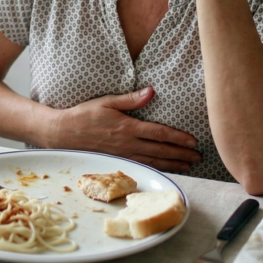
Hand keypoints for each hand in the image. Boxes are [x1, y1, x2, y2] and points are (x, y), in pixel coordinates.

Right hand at [46, 87, 200, 172]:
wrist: (63, 133)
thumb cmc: (84, 115)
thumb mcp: (106, 102)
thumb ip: (130, 99)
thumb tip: (151, 92)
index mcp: (127, 127)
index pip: (159, 133)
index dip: (178, 138)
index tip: (193, 141)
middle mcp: (128, 144)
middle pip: (161, 150)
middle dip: (182, 154)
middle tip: (199, 157)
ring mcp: (123, 155)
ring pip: (154, 162)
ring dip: (173, 164)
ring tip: (189, 166)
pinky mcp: (117, 162)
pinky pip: (142, 167)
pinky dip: (157, 170)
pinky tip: (167, 170)